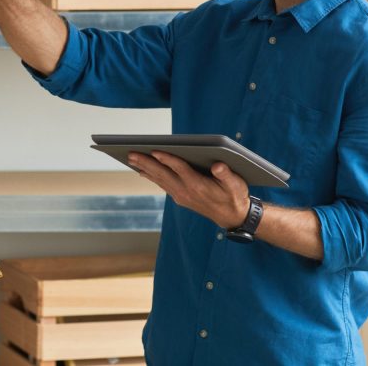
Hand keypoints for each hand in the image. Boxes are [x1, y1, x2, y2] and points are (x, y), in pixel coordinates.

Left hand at [128, 151, 250, 228]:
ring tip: (132, 159)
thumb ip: (226, 174)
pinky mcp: (180, 198)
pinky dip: (152, 177)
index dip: (167, 159)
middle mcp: (186, 191)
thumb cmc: (235, 196)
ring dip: (145, 168)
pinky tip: (144, 171)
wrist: (232, 216)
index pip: (179, 168)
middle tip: (131, 153)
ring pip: (160, 180)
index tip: (154, 150)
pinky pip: (163, 185)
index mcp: (198, 185)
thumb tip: (218, 165)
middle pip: (163, 174)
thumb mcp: (236, 184)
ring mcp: (181, 196)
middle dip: (146, 163)